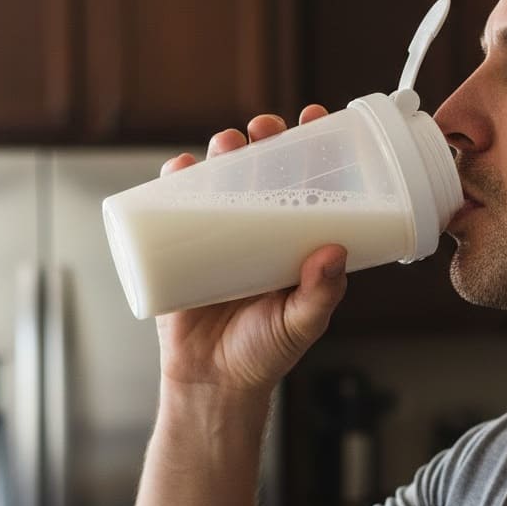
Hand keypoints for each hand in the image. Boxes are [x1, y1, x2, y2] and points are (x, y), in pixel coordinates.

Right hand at [156, 105, 347, 395]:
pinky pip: (171, 208)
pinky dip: (173, 181)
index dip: (312, 146)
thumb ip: (320, 294)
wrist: (211, 385)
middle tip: (266, 130)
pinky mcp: (178, 251)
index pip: (306, 181)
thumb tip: (335, 251)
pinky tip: (180, 167)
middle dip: (263, 139)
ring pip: (218, 180)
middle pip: (260, 169)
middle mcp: (256, 231)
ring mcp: (216, 237)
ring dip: (221, 150)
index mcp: (293, 241)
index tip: (317, 119)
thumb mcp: (301, 324)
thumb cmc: (263, 356)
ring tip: (227, 144)